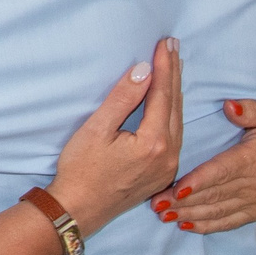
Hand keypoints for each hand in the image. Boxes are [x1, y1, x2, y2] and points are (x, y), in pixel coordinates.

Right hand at [48, 39, 181, 232]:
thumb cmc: (81, 170)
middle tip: (174, 46)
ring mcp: (168, 167)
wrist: (78, 210)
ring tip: (174, 67)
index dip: (163, 67)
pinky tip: (169, 102)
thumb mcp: (96, 129)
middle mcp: (169, 155)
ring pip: (177, 121)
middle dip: (174, 74)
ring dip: (175, 92)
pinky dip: (172, 112)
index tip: (164, 43)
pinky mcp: (163, 174)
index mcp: (154, 143)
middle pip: (175, 105)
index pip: (162, 94)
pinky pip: (174, 135)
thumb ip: (122, 99)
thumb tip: (144, 70)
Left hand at [159, 89, 255, 232]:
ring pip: (218, 211)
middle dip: (183, 202)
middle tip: (155, 204)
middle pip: (214, 195)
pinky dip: (208, 226)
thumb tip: (229, 106)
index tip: (174, 189)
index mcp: (255, 159)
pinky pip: (231, 221)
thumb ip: (251, 109)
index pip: (221, 172)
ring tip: (163, 216)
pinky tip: (187, 226)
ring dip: (190, 215)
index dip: (197, 182)